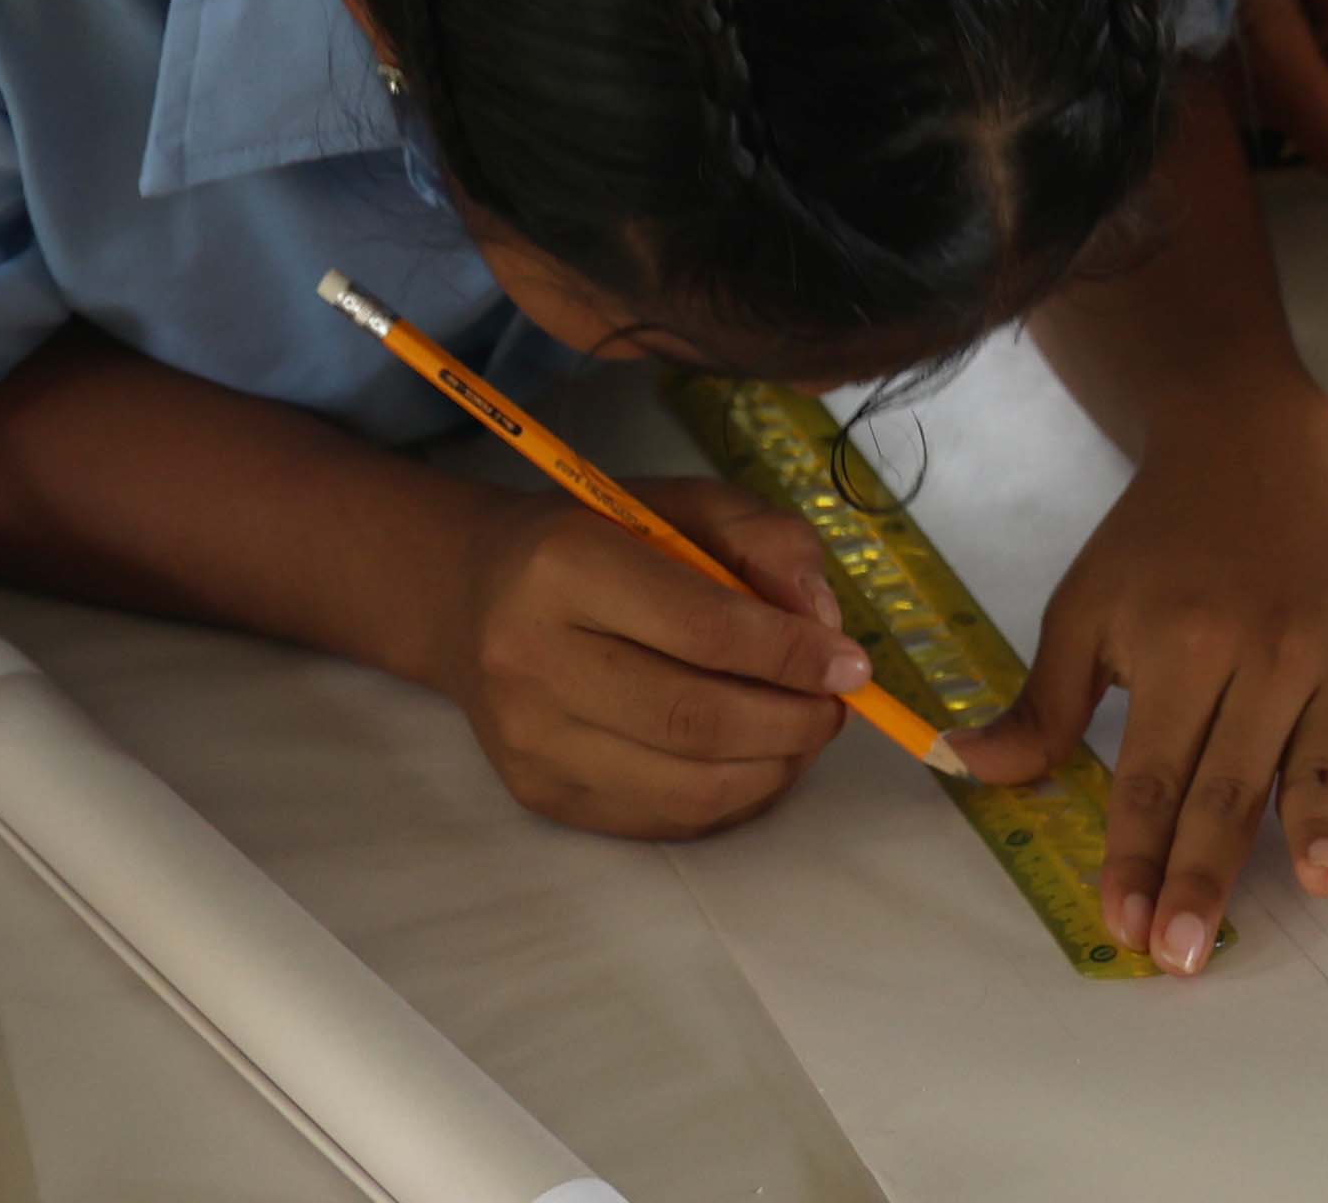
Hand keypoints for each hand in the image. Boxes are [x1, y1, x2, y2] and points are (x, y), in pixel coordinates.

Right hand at [435, 475, 871, 840]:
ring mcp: (529, 741)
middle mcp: (532, 659)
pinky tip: (754, 762)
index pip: (705, 629)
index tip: (853, 665)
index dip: (793, 656)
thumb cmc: (598, 539)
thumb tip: (825, 628)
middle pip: (696, 721)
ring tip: (802, 734)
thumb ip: (767, 543)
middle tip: (835, 708)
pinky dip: (730, 801)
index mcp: (566, 565)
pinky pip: (661, 821)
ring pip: (685, 789)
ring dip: (772, 769)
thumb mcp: (685, 505)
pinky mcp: (538, 795)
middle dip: (792, 723)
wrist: (474, 596)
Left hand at [959, 396, 1327, 974]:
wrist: (1244, 445)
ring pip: (1321, 761)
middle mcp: (1261, 654)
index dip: (1131, 852)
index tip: (1118, 923)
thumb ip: (1039, 706)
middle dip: (1203, 874)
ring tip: (1326, 880)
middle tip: (1184, 954)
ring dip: (1325, 819)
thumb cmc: (1154, 543)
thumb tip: (965, 771)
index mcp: (1179, 646)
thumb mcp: (1084, 612)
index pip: (1150, 773)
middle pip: (1229, 785)